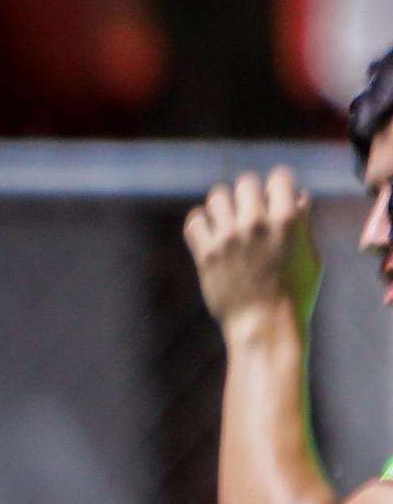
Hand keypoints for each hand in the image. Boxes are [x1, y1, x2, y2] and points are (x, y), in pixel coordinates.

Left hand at [187, 169, 317, 327]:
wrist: (265, 326)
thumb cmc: (295, 294)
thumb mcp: (309, 255)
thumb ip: (302, 223)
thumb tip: (298, 196)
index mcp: (287, 219)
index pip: (278, 177)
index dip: (277, 186)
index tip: (275, 198)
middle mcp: (256, 223)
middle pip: (245, 182)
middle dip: (250, 194)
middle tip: (251, 211)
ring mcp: (228, 238)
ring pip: (217, 197)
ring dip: (224, 206)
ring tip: (229, 222)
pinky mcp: (206, 254)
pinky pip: (194, 221)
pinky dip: (201, 222)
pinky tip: (210, 232)